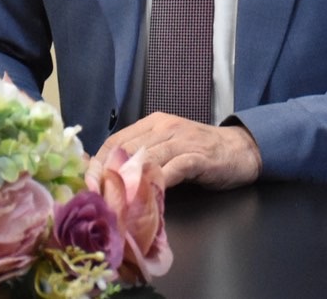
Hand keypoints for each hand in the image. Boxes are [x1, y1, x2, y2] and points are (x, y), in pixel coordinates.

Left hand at [98, 113, 262, 189]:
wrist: (242, 149)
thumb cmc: (201, 152)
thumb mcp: (167, 148)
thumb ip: (140, 156)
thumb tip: (102, 172)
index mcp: (154, 123)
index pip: (115, 140)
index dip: (96, 163)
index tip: (84, 185)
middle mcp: (166, 127)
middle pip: (126, 150)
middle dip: (106, 176)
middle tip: (93, 199)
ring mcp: (183, 141)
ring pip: (146, 159)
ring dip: (127, 182)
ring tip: (112, 202)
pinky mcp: (199, 157)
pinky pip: (173, 169)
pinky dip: (157, 183)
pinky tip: (146, 196)